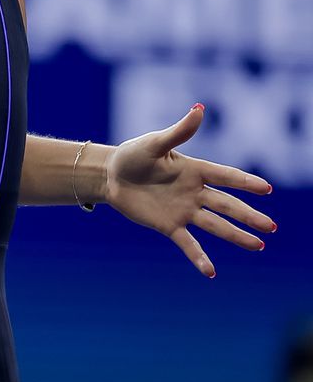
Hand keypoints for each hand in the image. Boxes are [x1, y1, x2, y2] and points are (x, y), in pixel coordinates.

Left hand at [104, 104, 275, 277]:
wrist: (110, 175)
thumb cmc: (133, 155)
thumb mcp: (155, 142)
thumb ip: (179, 131)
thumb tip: (199, 109)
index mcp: (194, 170)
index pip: (226, 176)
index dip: (245, 182)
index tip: (266, 189)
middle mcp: (194, 192)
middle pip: (227, 205)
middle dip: (249, 216)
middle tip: (272, 227)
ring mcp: (184, 210)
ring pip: (215, 225)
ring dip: (236, 236)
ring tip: (259, 246)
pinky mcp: (169, 225)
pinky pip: (188, 243)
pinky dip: (199, 257)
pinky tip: (211, 272)